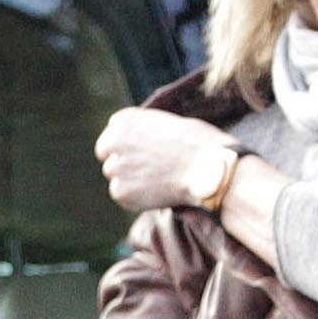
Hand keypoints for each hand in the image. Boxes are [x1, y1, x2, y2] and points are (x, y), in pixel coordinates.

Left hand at [95, 107, 228, 217]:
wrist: (208, 169)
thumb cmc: (198, 144)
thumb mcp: (167, 124)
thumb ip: (145, 133)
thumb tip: (140, 150)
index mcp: (124, 120)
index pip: (113, 136)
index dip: (129, 148)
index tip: (144, 155)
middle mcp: (113, 141)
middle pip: (110, 158)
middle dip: (126, 165)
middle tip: (151, 172)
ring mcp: (115, 167)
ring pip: (116, 178)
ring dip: (132, 182)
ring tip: (160, 181)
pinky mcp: (121, 192)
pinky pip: (123, 196)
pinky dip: (137, 198)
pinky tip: (158, 192)